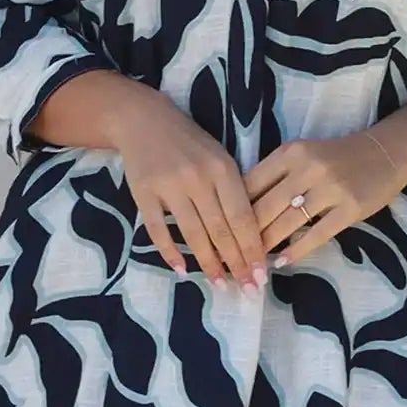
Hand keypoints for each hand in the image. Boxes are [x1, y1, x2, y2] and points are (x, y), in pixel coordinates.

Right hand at [115, 93, 268, 289]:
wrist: (143, 119)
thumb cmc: (191, 143)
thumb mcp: (220, 158)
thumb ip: (234, 191)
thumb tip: (251, 236)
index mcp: (223, 169)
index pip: (243, 217)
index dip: (253, 248)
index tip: (263, 274)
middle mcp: (198, 178)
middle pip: (221, 229)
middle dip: (237, 262)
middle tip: (248, 287)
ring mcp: (170, 186)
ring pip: (193, 233)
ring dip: (208, 263)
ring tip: (220, 284)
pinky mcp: (144, 193)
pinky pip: (158, 229)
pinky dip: (170, 252)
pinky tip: (182, 270)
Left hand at [241, 129, 406, 266]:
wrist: (386, 152)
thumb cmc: (337, 156)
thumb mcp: (302, 155)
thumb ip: (275, 175)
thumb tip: (240, 208)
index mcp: (290, 152)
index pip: (251, 184)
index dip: (232, 210)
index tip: (220, 231)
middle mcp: (308, 167)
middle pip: (265, 207)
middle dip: (245, 236)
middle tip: (231, 257)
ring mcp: (331, 188)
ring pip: (287, 223)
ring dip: (266, 246)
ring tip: (252, 263)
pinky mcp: (351, 208)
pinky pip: (316, 234)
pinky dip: (295, 251)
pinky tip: (282, 262)